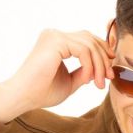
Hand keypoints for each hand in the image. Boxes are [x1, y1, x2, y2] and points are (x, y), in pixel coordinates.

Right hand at [0, 27, 116, 112]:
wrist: (23, 97)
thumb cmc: (42, 92)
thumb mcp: (70, 82)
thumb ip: (84, 72)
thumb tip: (101, 68)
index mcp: (57, 42)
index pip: (86, 40)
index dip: (101, 54)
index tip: (109, 74)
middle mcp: (55, 35)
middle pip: (90, 39)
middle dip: (103, 59)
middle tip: (109, 78)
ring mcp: (54, 36)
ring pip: (89, 44)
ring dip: (99, 65)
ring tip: (99, 84)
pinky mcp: (55, 41)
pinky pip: (83, 50)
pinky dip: (89, 65)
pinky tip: (88, 79)